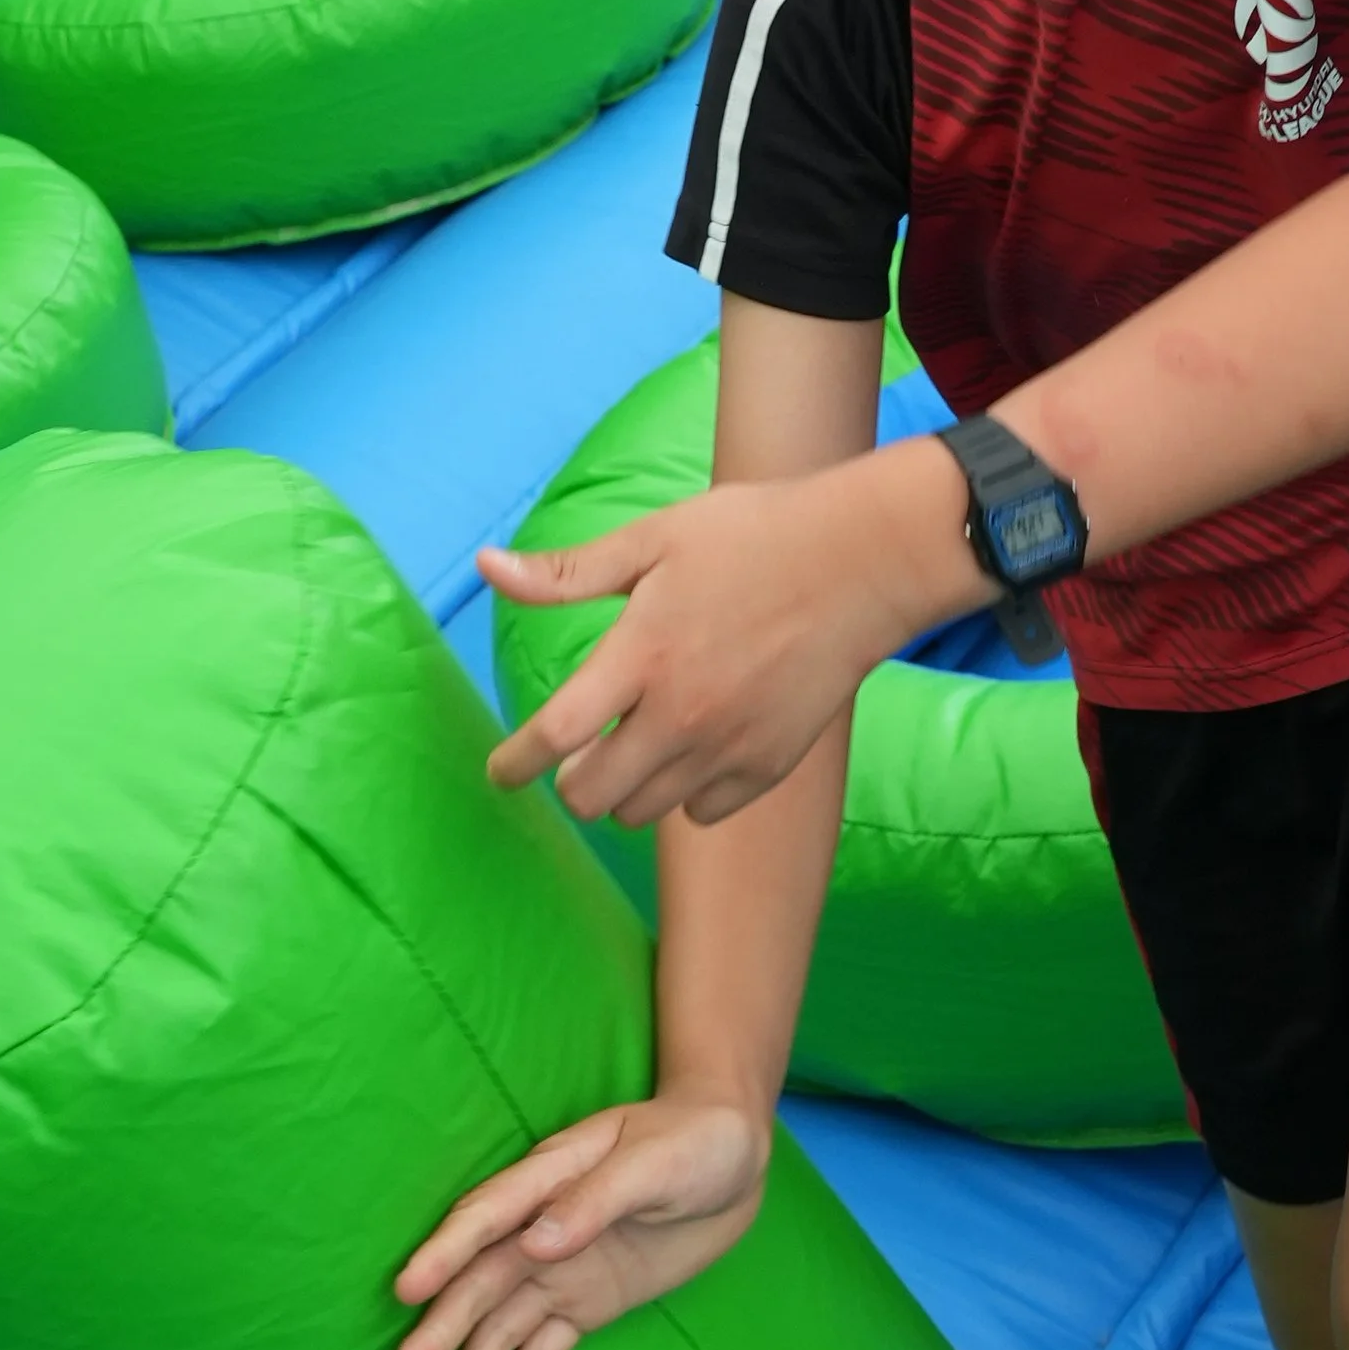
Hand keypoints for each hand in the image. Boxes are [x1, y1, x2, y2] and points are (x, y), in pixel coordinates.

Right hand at [386, 1092, 769, 1349]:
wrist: (735, 1158)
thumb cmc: (693, 1141)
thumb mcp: (654, 1165)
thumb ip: (595, 1202)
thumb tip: (535, 1244)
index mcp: (548, 1178)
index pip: (485, 1219)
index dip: (444, 1253)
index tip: (407, 1291)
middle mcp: (537, 1228)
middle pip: (479, 1284)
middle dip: (439, 1332)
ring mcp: (558, 1268)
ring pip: (501, 1326)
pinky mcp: (583, 1303)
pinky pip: (543, 1348)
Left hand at [479, 442, 971, 826]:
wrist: (862, 562)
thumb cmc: (753, 537)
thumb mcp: (653, 540)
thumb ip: (567, 573)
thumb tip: (486, 566)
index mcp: (641, 655)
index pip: (554, 735)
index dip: (514, 763)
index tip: (499, 772)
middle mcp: (680, 714)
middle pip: (591, 795)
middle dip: (569, 780)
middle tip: (577, 750)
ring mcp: (728, 746)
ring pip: (641, 812)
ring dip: (623, 788)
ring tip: (635, 744)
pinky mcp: (769, 765)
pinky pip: (700, 812)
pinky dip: (683, 793)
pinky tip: (691, 748)